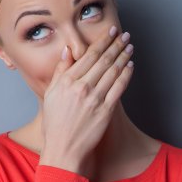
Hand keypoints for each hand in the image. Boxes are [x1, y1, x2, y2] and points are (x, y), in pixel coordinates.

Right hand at [40, 25, 134, 172]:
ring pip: (113, 71)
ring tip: (129, 47)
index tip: (111, 32)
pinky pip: (119, 88)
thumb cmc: (55, 123)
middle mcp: (82, 87)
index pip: (89, 55)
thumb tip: (68, 51)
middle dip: (116, 45)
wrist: (64, 148)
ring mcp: (95, 99)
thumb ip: (60, 71)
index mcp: (67, 81)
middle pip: (104, 60)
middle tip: (125, 35)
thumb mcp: (51, 94)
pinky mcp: (106, 111)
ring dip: (123, 56)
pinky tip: (130, 66)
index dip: (102, 41)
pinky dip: (126, 75)